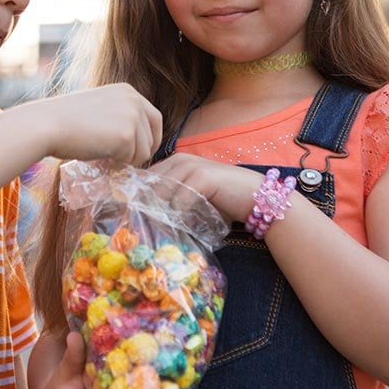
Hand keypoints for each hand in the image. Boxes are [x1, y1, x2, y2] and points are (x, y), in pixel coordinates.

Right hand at [25, 84, 162, 167]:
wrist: (46, 125)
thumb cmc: (64, 121)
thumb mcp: (98, 109)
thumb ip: (117, 117)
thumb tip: (133, 139)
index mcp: (127, 91)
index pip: (154, 117)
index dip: (150, 137)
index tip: (142, 152)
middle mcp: (134, 100)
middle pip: (153, 134)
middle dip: (142, 151)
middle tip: (126, 162)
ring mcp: (132, 116)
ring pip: (144, 150)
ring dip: (127, 159)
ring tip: (103, 155)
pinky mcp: (127, 135)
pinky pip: (133, 159)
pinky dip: (119, 164)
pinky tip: (99, 156)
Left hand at [148, 153, 262, 223]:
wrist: (255, 196)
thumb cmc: (223, 199)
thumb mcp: (192, 195)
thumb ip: (170, 197)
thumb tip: (143, 214)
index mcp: (175, 161)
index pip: (146, 178)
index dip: (137, 197)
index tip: (133, 217)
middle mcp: (180, 159)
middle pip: (150, 184)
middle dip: (144, 206)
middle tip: (141, 227)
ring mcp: (192, 166)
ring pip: (162, 191)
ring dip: (159, 212)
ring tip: (160, 229)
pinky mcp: (203, 177)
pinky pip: (180, 200)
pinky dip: (178, 214)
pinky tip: (181, 225)